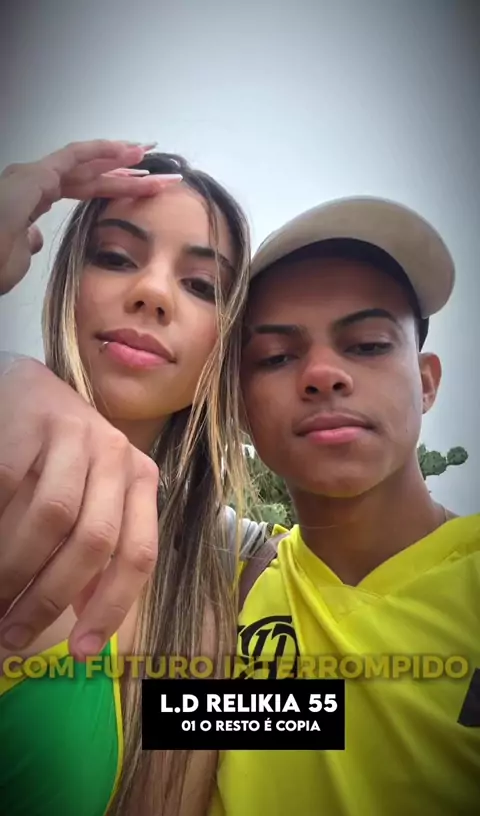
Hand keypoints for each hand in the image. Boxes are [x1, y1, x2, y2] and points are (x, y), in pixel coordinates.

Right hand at [0, 139, 180, 294]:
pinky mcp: (35, 176)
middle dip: (125, 170)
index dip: (113, 187)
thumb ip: (32, 241)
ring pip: (87, 163)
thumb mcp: (20, 255)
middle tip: (158, 168)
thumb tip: (38, 237)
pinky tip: (127, 150)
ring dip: (120, 158)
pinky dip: (102, 151)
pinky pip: (74, 157)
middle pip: (91, 174)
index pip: (83, 189)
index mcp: (34, 200)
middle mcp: (34, 182)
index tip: (141, 188)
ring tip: (150, 153)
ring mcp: (34, 176)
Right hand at [0, 357, 159, 659]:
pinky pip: (8, 487)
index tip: (80, 652)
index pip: (138, 552)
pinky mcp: (30, 423)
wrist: (28, 387)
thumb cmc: (62, 456)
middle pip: (94, 540)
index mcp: (140, 478)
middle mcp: (116, 453)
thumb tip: (89, 622)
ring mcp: (74, 433)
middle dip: (51, 598)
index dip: (112, 608)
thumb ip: (98, 552)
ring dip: (17, 572)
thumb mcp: (95, 497)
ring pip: (51, 519)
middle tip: (13, 635)